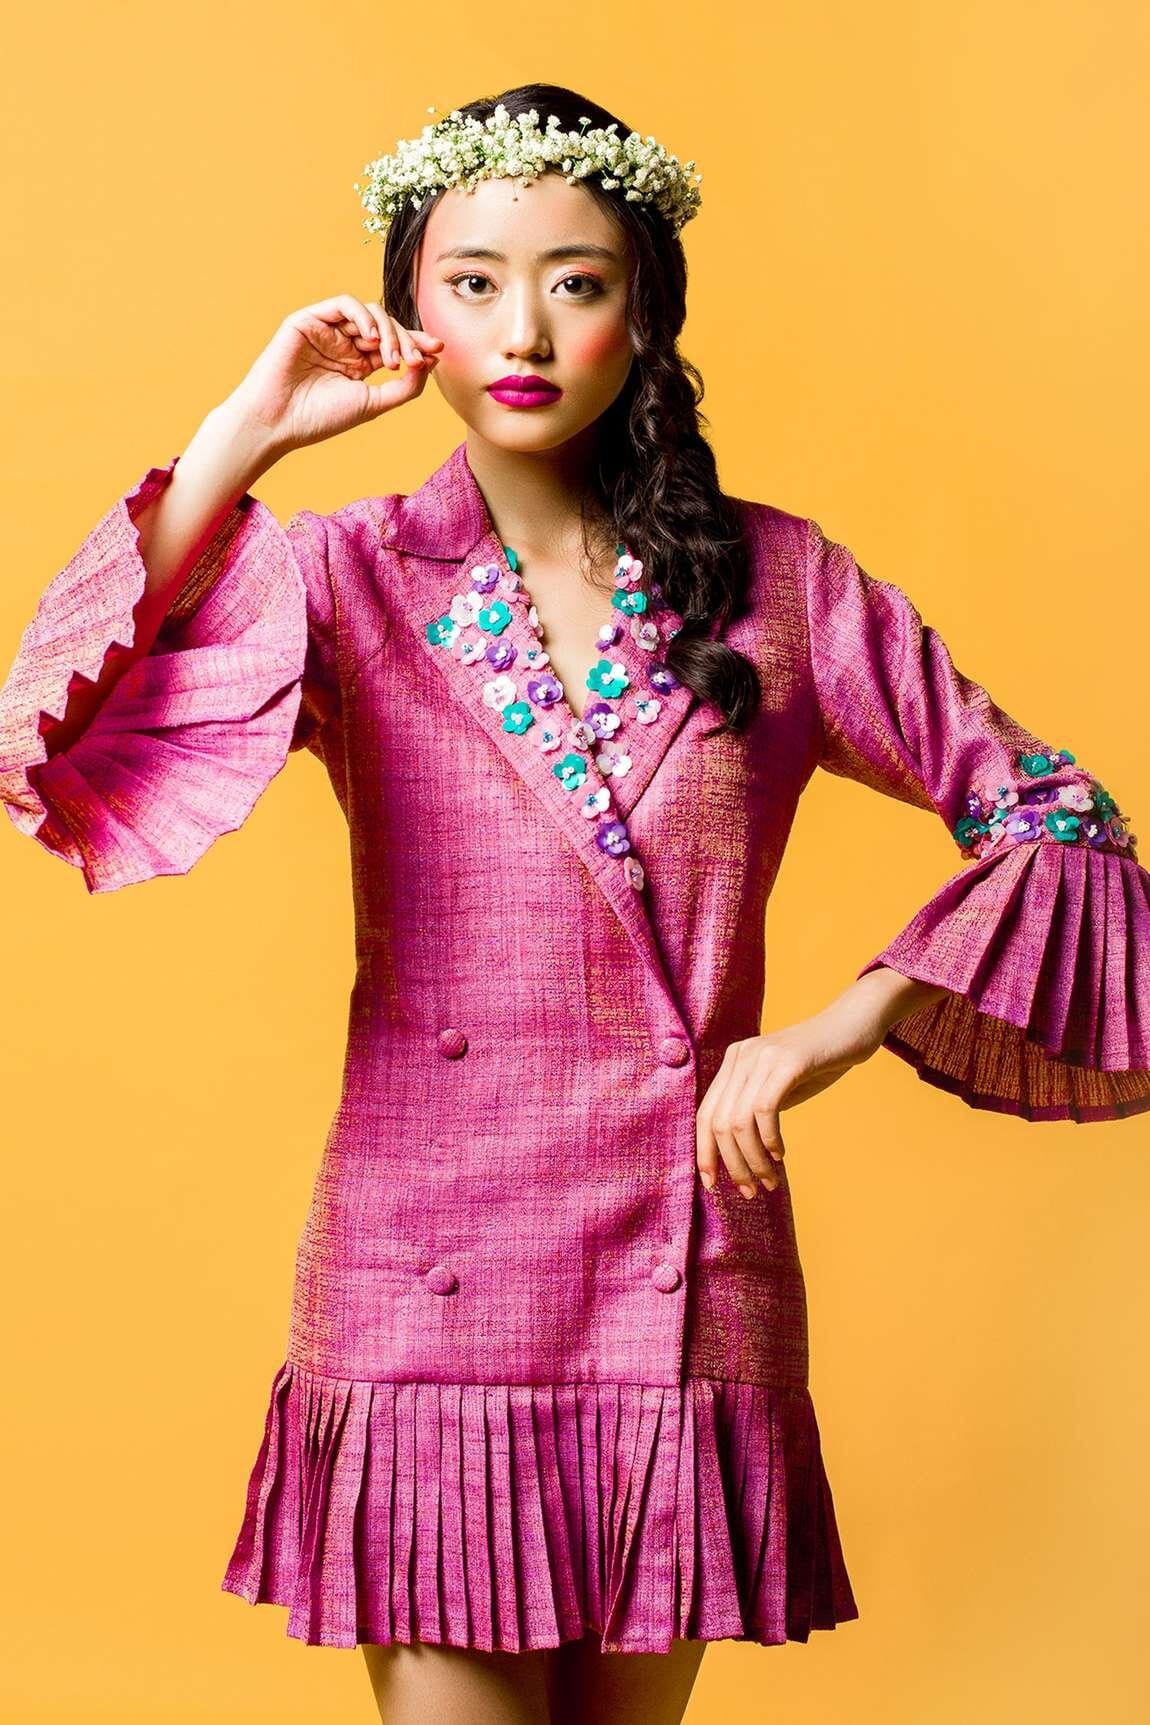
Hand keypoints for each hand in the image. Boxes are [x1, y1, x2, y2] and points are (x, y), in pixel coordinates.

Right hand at [223, 294, 443, 455]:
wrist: (278, 422)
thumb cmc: (319, 418)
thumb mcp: (372, 404)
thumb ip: (403, 388)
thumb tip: (429, 363)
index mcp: (358, 364)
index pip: (395, 345)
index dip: (418, 345)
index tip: (438, 351)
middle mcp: (344, 345)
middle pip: (387, 327)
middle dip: (407, 339)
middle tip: (416, 359)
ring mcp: (327, 331)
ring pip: (369, 313)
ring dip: (388, 330)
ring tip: (390, 358)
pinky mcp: (309, 320)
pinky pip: (343, 304)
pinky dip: (362, 315)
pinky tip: (371, 337)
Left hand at [695, 998, 887, 1197]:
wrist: (854, 1024)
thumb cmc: (819, 1061)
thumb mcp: (780, 1086)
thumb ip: (757, 1110)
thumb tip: (739, 1154)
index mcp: (734, 1062)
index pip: (705, 1114)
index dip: (705, 1152)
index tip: (711, 1184)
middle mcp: (741, 1057)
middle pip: (719, 1123)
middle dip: (732, 1165)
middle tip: (750, 1190)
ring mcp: (762, 1056)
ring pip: (739, 1122)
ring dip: (753, 1160)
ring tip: (769, 1181)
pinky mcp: (788, 1061)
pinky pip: (765, 1109)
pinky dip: (770, 1139)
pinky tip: (780, 1155)